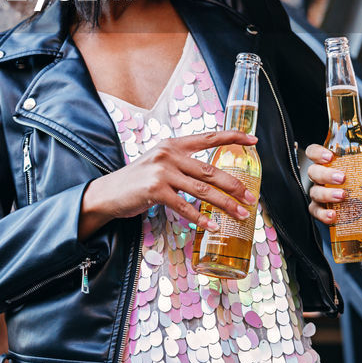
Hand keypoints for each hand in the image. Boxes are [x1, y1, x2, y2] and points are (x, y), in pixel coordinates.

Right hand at [79, 131, 258, 238]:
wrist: (108, 192)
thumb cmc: (137, 179)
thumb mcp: (159, 161)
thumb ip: (181, 162)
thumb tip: (210, 174)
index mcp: (173, 144)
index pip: (208, 137)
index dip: (233, 137)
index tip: (253, 140)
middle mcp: (169, 154)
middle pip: (210, 170)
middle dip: (234, 185)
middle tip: (250, 197)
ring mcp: (162, 172)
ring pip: (202, 189)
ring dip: (224, 204)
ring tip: (240, 213)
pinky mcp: (155, 191)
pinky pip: (185, 206)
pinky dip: (201, 217)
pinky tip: (212, 225)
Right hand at [305, 143, 361, 225]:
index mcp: (329, 164)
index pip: (314, 152)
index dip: (317, 153)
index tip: (330, 156)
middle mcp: (321, 178)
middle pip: (313, 172)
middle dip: (326, 174)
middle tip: (342, 178)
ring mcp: (318, 195)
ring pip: (314, 192)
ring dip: (327, 194)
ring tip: (343, 196)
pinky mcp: (320, 211)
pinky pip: (316, 212)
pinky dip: (323, 214)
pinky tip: (333, 215)